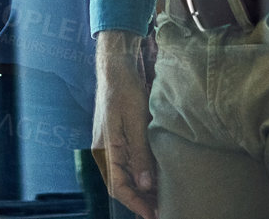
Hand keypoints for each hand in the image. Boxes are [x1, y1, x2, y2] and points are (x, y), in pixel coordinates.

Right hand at [91, 33, 158, 218]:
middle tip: (163, 209)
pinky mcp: (119, 137)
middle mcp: (105, 150)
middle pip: (122, 184)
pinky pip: (129, 162)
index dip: (137, 204)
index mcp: (105, 149)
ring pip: (126, 175)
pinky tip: (156, 176)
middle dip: (141, 199)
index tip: (154, 214)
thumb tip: (145, 184)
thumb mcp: (136, 121)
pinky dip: (142, 172)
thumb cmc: (124, 89)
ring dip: (143, 187)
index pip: (118, 187)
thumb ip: (140, 154)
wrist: (116, 65)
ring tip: (163, 196)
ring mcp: (111, 144)